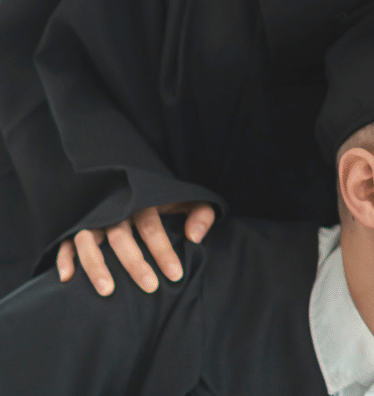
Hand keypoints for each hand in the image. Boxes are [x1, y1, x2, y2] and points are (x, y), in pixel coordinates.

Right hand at [55, 202, 215, 294]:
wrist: (141, 191)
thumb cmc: (167, 204)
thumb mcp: (188, 202)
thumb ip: (201, 214)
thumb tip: (195, 237)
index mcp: (143, 203)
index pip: (152, 227)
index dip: (163, 251)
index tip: (175, 275)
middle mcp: (116, 212)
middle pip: (122, 237)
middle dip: (135, 263)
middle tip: (150, 287)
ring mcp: (95, 221)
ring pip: (89, 240)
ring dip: (96, 265)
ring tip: (107, 291)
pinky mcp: (79, 230)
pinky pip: (66, 243)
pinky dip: (65, 258)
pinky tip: (67, 279)